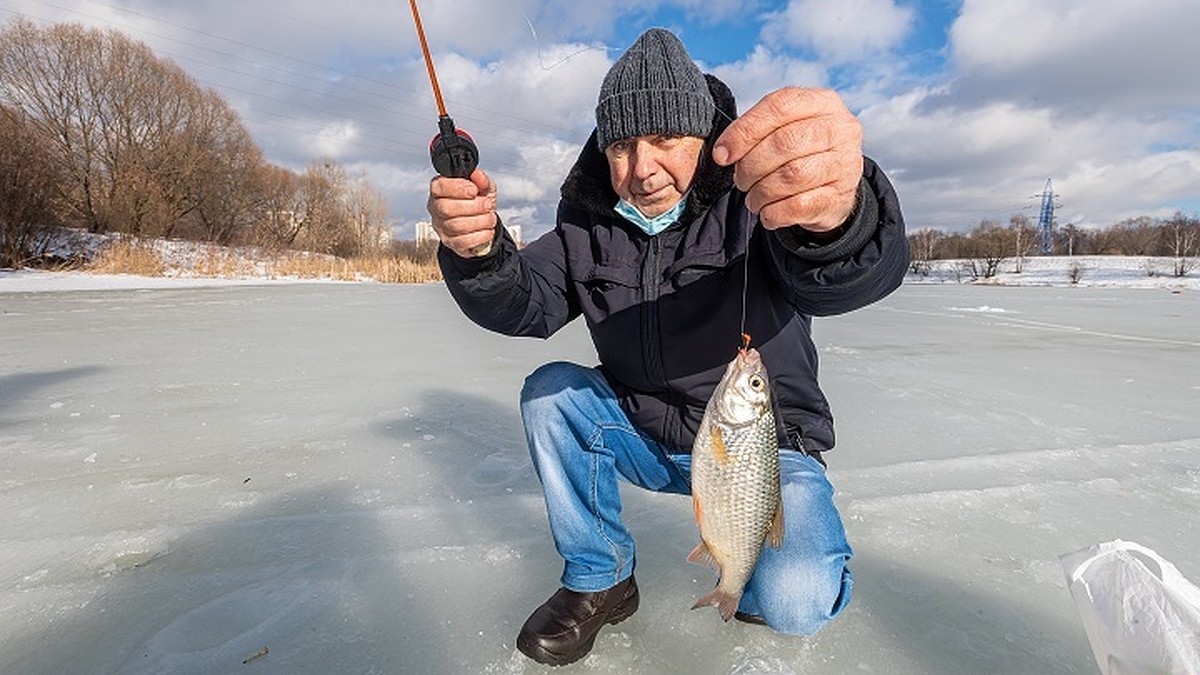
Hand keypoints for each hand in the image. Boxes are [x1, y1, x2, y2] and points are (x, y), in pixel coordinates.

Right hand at [426, 168, 497, 257]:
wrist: (483, 222)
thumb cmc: (478, 201)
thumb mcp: (483, 187)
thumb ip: (481, 179)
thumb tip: (477, 174)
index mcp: (440, 190)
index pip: (439, 187)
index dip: (457, 188)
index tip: (474, 190)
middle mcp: (436, 208)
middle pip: (446, 208)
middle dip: (472, 206)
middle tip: (487, 205)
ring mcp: (441, 227)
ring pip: (456, 226)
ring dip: (479, 221)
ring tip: (490, 218)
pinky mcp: (450, 242)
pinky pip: (463, 242)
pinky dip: (480, 236)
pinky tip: (487, 230)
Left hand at [713, 87, 862, 231]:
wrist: (833, 190)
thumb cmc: (799, 153)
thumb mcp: (782, 130)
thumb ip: (755, 131)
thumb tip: (723, 152)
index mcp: (823, 103)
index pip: (779, 106)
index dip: (745, 131)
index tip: (722, 154)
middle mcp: (841, 129)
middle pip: (785, 142)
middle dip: (751, 165)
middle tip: (740, 180)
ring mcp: (846, 164)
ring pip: (793, 175)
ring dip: (761, 192)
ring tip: (752, 199)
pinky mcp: (841, 198)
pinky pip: (799, 205)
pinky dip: (773, 212)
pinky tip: (767, 213)